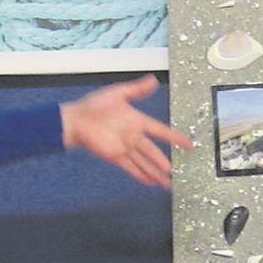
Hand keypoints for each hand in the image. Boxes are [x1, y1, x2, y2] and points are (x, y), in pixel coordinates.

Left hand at [60, 76, 192, 188]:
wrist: (75, 120)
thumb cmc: (93, 105)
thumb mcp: (118, 93)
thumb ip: (137, 89)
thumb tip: (153, 80)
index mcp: (137, 121)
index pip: (160, 131)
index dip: (174, 137)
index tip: (187, 143)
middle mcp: (133, 136)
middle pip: (153, 151)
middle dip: (163, 162)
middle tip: (176, 170)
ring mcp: (124, 147)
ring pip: (144, 162)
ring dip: (155, 172)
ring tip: (167, 182)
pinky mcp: (115, 156)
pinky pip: (131, 167)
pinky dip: (140, 175)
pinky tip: (149, 182)